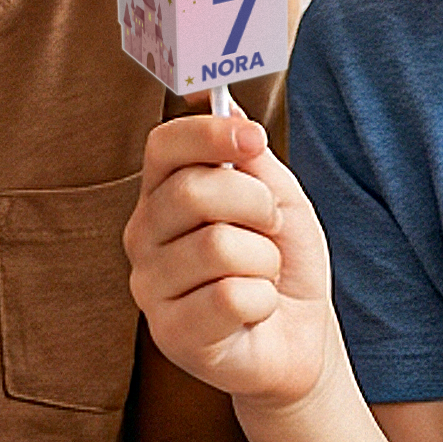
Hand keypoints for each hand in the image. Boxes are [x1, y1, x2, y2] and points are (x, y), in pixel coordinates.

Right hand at [124, 107, 334, 411]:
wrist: (299, 340)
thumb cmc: (281, 265)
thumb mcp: (277, 199)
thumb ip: (249, 157)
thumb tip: (226, 101)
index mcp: (161, 195)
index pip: (163, 146)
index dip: (208, 133)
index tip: (253, 138)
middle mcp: (143, 235)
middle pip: (193, 191)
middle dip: (256, 205)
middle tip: (269, 228)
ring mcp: (150, 286)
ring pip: (218, 246)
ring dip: (264, 261)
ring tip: (261, 277)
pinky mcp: (170, 333)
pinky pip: (230, 297)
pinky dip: (262, 301)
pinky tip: (254, 312)